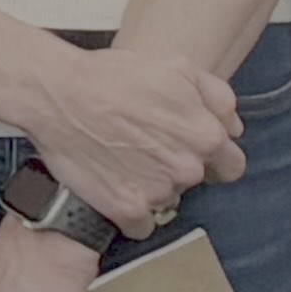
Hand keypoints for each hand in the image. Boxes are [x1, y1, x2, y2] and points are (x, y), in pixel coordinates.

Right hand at [0, 31, 240, 231]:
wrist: (58, 95)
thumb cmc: (111, 77)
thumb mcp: (177, 67)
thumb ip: (217, 97)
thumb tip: (232, 126)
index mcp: (205, 136)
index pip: (232, 166)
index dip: (213, 158)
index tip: (191, 152)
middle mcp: (187, 169)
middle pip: (195, 182)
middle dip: (177, 168)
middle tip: (147, 148)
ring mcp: (157, 192)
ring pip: (167, 201)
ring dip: (151, 186)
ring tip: (122, 159)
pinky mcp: (126, 209)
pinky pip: (141, 224)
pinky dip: (129, 210)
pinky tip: (113, 184)